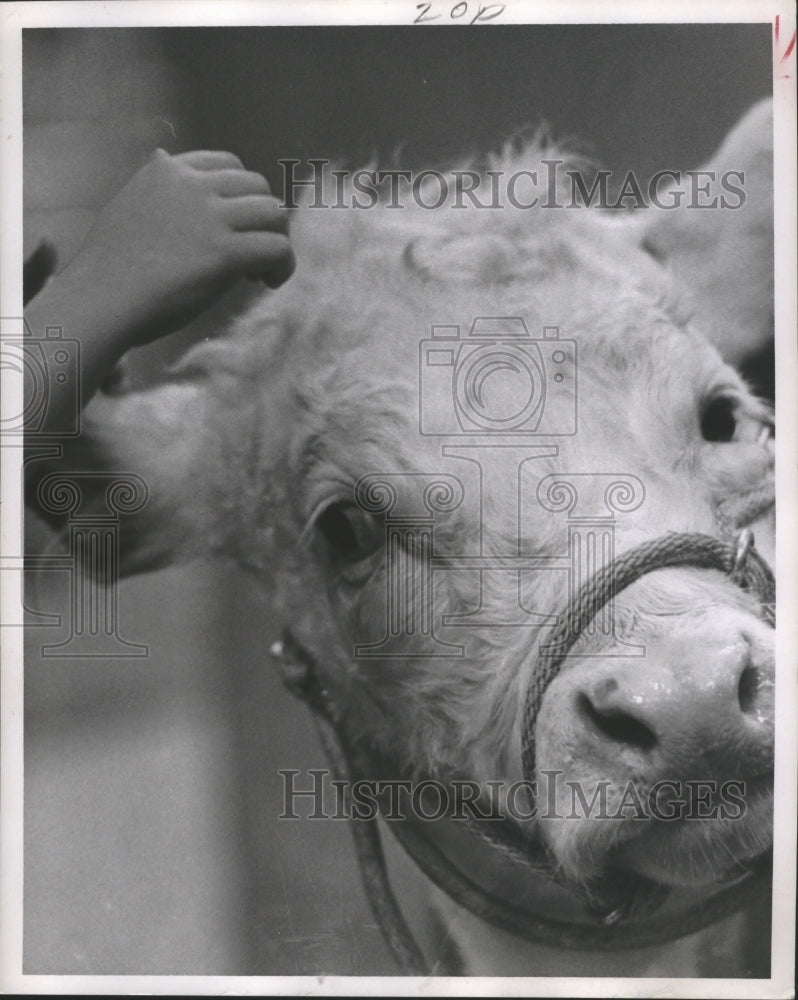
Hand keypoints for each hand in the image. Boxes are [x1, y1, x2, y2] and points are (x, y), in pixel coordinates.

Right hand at [60, 148, 294, 345]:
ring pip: (274, 213)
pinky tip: (268, 281)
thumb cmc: (111, 266)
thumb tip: (161, 154)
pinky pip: (278, 247)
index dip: (242, 196)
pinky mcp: (225, 252)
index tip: (234, 226)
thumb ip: (156, 186)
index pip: (228, 165)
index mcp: (167, 170)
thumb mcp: (129, 204)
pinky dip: (283, 265)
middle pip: (258, 187)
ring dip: (276, 241)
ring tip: (259, 271)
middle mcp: (192, 185)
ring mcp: (210, 217)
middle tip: (248, 254)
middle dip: (261, 219)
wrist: (101, 298)